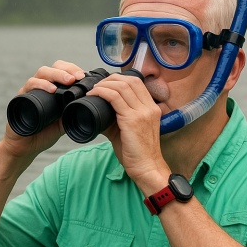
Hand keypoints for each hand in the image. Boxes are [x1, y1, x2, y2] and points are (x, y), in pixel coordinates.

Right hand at [1, 60, 84, 159]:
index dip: (73, 69)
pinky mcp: (21, 98)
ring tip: (68, 81)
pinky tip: (51, 90)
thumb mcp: (63, 123)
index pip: (62, 70)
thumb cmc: (43, 133)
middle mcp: (41, 86)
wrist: (26, 146)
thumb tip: (88, 108)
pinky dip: (40, 85)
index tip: (84, 75)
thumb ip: (73, 114)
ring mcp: (30, 91)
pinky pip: (29, 86)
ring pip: (42, 73)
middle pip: (53, 67)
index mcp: (53, 89)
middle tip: (78, 77)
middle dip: (67, 70)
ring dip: (56, 75)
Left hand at [87, 74, 169, 193]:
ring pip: (122, 86)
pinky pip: (115, 98)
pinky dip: (102, 93)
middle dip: (111, 79)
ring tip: (94, 90)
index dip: (119, 79)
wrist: (147, 168)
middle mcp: (149, 107)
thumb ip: (117, 119)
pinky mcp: (132, 120)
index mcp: (152, 108)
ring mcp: (142, 113)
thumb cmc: (138, 153)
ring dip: (105, 85)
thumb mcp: (129, 131)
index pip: (137, 82)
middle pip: (130, 80)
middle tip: (98, 85)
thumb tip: (98, 112)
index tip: (106, 84)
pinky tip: (94, 95)